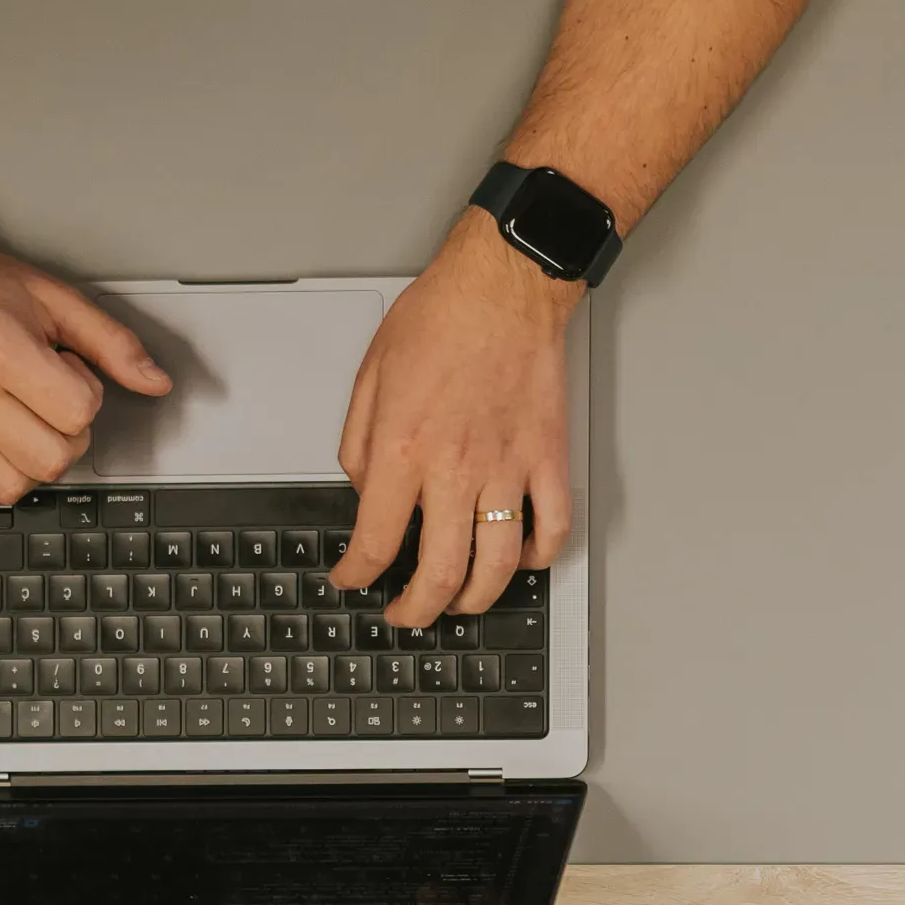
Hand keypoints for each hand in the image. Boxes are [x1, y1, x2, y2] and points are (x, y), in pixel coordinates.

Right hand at [0, 235, 170, 507]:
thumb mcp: (52, 298)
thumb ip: (111, 343)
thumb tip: (155, 381)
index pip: (78, 413)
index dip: (84, 396)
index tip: (63, 371)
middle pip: (51, 460)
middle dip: (65, 436)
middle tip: (44, 401)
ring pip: (15, 487)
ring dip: (30, 461)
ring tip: (16, 418)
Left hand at [333, 209, 578, 632]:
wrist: (502, 289)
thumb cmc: (440, 319)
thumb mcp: (369, 376)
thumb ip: (360, 443)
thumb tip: (366, 488)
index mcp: (404, 449)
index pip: (374, 540)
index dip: (357, 574)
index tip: (352, 579)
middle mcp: (456, 470)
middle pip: (438, 573)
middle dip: (416, 610)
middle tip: (406, 614)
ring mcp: (508, 471)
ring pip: (497, 567)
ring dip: (475, 599)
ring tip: (459, 603)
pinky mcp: (547, 462)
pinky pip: (551, 530)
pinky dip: (538, 558)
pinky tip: (521, 560)